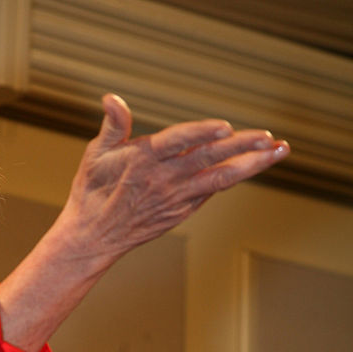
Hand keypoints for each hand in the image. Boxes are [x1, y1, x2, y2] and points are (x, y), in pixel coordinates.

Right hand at [57, 94, 289, 268]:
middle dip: (242, 148)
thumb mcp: (95, 154)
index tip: (224, 127)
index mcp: (141, 160)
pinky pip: (212, 191)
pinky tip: (254, 164)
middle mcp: (163, 179)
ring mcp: (176, 198)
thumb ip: (112, 125)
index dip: (199, 134)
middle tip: (269, 138)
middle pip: (207, 159)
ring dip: (251, 164)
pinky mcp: (181, 211)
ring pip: (219, 178)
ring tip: (278, 151)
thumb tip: (111, 98)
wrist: (93, 236)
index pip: (176, 142)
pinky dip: (233, 177)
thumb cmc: (91, 191)